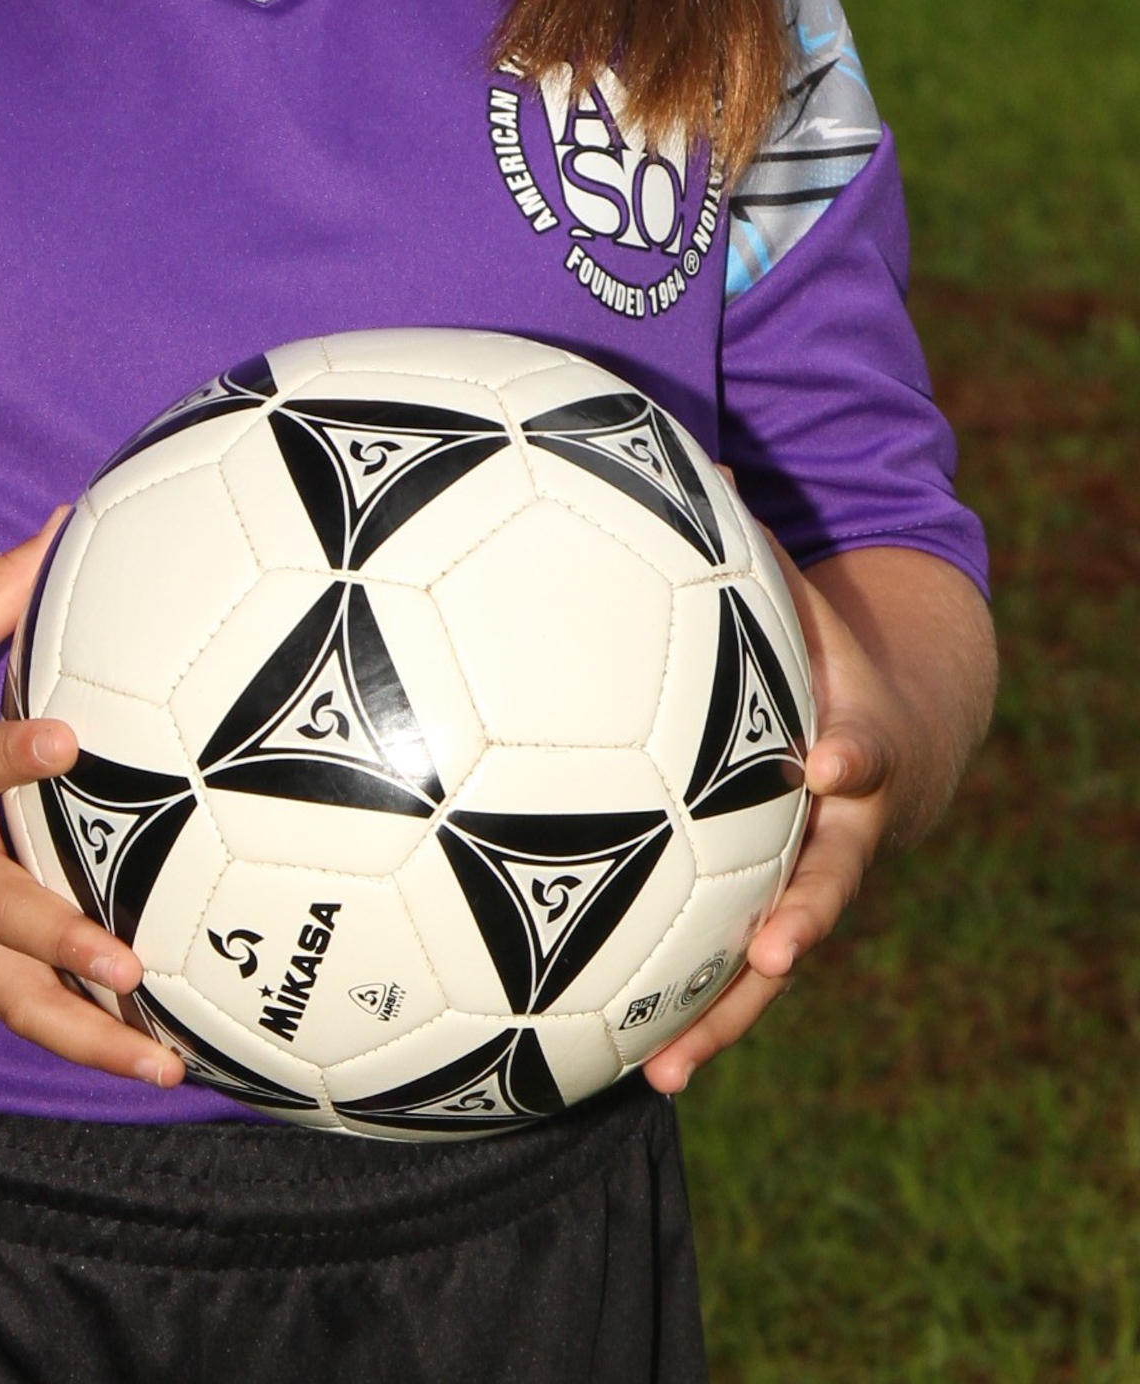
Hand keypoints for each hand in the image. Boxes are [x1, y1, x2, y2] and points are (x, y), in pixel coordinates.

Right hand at [0, 516, 184, 1090]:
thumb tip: (68, 516)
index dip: (11, 752)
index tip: (67, 741)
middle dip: (57, 937)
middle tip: (125, 957)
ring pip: (10, 997)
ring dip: (85, 1037)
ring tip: (162, 1065)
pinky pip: (21, 1008)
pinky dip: (82, 1041)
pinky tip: (158, 1063)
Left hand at [644, 534, 907, 1094]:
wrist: (902, 732)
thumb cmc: (825, 648)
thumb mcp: (800, 591)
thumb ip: (749, 540)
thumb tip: (689, 448)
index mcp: (856, 740)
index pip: (867, 744)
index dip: (853, 752)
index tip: (829, 761)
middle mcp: (842, 828)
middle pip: (831, 883)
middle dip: (804, 918)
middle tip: (777, 953)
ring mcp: (810, 883)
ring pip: (778, 959)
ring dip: (729, 1014)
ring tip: (670, 1070)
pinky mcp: (770, 917)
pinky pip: (728, 977)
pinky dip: (686, 1020)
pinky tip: (618, 1066)